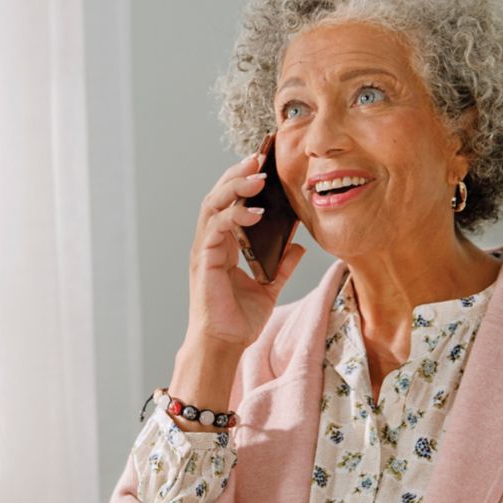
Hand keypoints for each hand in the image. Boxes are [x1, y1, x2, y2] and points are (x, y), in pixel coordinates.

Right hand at [186, 152, 304, 350]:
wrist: (225, 344)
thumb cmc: (239, 319)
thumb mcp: (269, 287)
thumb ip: (282, 266)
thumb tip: (298, 247)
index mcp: (224, 244)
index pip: (230, 202)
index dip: (244, 181)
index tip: (264, 164)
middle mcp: (211, 241)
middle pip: (218, 195)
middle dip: (238, 174)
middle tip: (259, 158)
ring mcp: (204, 249)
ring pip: (213, 204)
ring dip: (235, 186)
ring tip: (257, 175)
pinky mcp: (204, 259)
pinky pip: (217, 227)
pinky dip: (235, 215)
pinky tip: (256, 211)